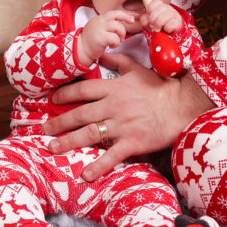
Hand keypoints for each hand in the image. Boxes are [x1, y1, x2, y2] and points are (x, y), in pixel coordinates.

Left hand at [44, 54, 211, 180]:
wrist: (182, 105)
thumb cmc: (161, 86)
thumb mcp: (137, 69)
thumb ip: (117, 60)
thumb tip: (103, 51)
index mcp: (114, 88)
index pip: (82, 90)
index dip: (65, 95)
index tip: (53, 99)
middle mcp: (113, 106)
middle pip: (80, 114)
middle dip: (59, 122)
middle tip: (44, 130)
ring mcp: (122, 125)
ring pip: (89, 134)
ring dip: (68, 142)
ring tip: (52, 148)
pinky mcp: (132, 142)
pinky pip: (111, 156)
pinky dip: (97, 166)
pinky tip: (84, 174)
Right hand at [78, 10, 135, 66]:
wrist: (81, 49)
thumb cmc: (91, 40)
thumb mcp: (98, 27)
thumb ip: (108, 23)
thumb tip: (123, 21)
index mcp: (99, 18)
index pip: (113, 12)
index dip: (124, 15)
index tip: (131, 19)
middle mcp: (99, 22)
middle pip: (116, 16)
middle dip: (125, 22)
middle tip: (125, 32)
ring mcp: (99, 29)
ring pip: (118, 27)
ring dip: (121, 35)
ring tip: (118, 41)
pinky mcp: (100, 38)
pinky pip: (115, 38)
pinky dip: (116, 43)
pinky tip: (112, 45)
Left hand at [137, 0, 186, 37]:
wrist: (170, 35)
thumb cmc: (159, 26)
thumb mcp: (150, 22)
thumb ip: (145, 19)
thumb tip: (145, 22)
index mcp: (161, 6)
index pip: (155, 2)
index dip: (150, 9)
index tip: (148, 16)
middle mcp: (168, 8)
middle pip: (159, 9)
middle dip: (153, 19)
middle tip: (152, 25)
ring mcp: (174, 15)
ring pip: (164, 16)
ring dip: (158, 24)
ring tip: (157, 29)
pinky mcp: (178, 23)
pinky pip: (171, 24)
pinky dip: (167, 28)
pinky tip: (166, 30)